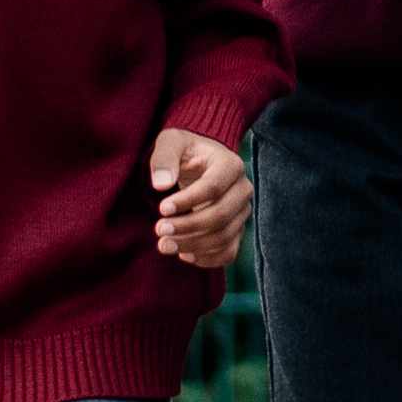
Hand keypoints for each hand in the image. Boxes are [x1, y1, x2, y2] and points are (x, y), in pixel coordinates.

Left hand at [149, 128, 251, 271]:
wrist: (198, 163)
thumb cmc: (184, 150)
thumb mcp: (171, 143)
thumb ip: (164, 158)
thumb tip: (161, 184)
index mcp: (230, 164)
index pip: (213, 187)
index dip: (188, 201)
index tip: (162, 209)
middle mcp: (242, 189)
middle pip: (221, 215)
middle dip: (188, 227)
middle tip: (160, 230)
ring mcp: (242, 212)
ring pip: (224, 236)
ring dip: (194, 245)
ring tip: (164, 245)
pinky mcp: (236, 229)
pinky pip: (228, 251)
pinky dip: (208, 259)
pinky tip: (184, 255)